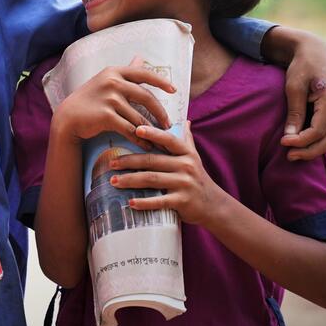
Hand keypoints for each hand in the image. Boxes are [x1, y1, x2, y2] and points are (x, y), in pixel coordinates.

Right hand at [51, 58, 175, 148]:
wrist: (68, 118)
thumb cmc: (89, 99)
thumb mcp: (106, 80)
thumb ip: (126, 71)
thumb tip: (141, 57)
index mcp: (114, 72)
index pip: (144, 73)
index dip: (161, 81)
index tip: (174, 90)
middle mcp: (112, 82)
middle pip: (146, 97)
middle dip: (160, 112)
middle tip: (168, 123)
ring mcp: (109, 99)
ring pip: (138, 116)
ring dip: (150, 130)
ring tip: (158, 138)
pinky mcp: (106, 116)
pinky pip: (129, 129)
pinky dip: (139, 138)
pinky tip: (145, 144)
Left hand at [108, 122, 230, 227]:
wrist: (214, 205)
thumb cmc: (198, 178)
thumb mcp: (195, 157)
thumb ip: (187, 140)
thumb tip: (185, 120)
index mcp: (186, 153)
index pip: (168, 140)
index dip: (153, 134)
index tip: (136, 129)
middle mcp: (186, 166)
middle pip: (152, 160)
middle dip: (129, 161)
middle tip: (111, 163)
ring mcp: (184, 184)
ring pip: (152, 179)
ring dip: (130, 180)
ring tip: (114, 181)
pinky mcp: (182, 201)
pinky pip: (160, 201)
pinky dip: (144, 202)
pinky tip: (130, 202)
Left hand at [262, 27, 325, 160]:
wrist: (315, 50)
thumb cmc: (302, 66)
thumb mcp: (294, 87)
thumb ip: (294, 112)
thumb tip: (290, 136)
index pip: (318, 130)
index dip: (301, 141)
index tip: (283, 143)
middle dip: (310, 150)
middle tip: (289, 156)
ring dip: (316, 148)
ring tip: (296, 153)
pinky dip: (322, 140)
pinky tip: (307, 144)